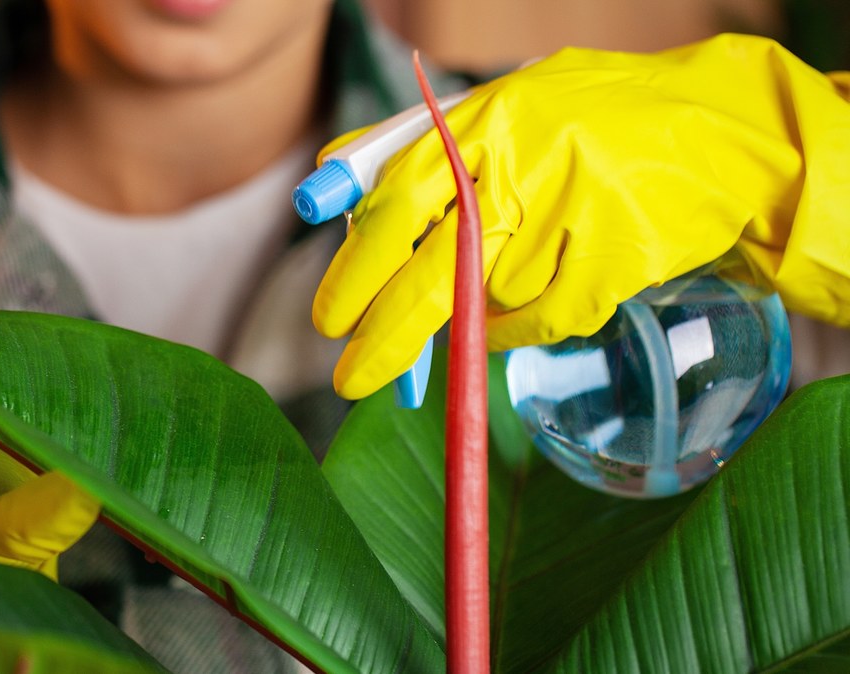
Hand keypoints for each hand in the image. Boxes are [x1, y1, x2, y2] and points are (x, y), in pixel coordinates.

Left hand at [313, 34, 849, 398]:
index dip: (355, 269)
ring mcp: (575, 217)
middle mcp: (524, 167)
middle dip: (385, 337)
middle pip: (432, 276)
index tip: (327, 320)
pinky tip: (536, 294)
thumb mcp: (495, 112)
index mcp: (483, 124)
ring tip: (512, 269)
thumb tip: (323, 194)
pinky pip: (538, 323)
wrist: (719, 134)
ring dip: (474, 313)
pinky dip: (520, 327)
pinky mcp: (616, 263)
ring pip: (488, 305)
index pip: (396, 203)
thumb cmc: (586, 123)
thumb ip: (408, 150)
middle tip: (351, 378)